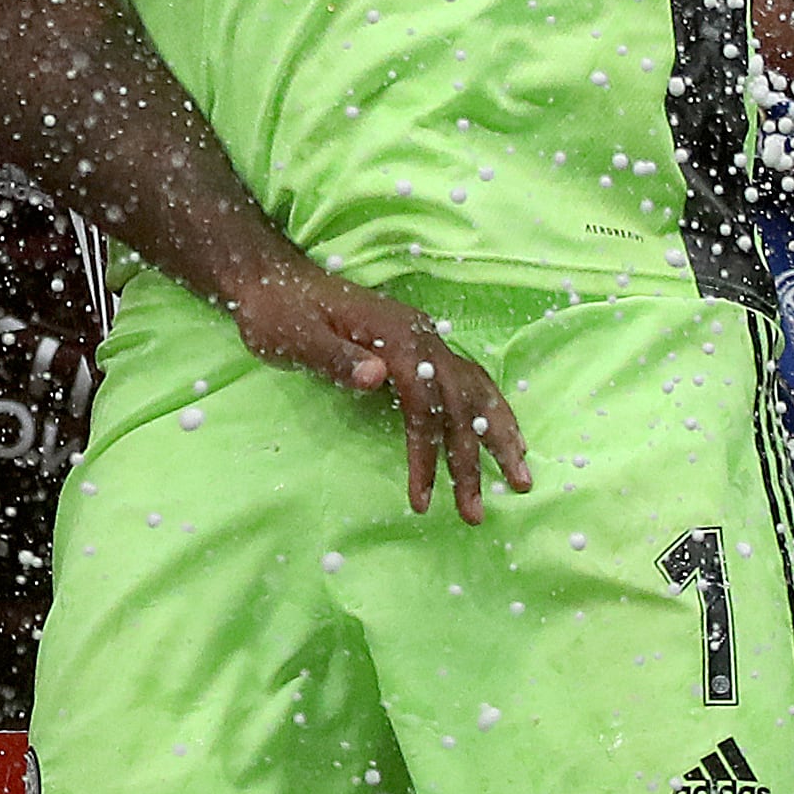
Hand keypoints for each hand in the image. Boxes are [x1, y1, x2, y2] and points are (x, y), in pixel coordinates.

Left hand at [232, 265, 531, 520]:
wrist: (271, 280)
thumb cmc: (277, 313)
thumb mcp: (295, 336)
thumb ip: (336, 357)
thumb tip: (380, 375)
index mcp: (395, 336)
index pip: (422, 404)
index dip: (426, 454)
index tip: (422, 499)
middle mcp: (421, 336)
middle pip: (458, 403)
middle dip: (471, 461)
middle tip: (475, 514)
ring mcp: (424, 339)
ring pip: (475, 390)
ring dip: (499, 435)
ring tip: (521, 477)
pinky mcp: (419, 346)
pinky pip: (466, 380)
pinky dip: (490, 410)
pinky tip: (505, 434)